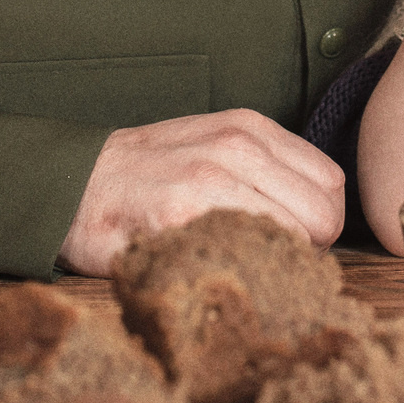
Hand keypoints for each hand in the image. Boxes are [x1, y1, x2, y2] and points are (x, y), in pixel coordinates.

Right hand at [58, 110, 346, 275]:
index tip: (290, 239)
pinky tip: (215, 269)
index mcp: (250, 129)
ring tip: (240, 264)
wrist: (72, 185)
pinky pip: (248, 255)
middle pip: (323, 217)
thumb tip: (322, 221)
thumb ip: (267, 171)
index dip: (318, 223)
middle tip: (266, 260)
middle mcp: (237, 146)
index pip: (331, 186)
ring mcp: (209, 178)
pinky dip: (244, 273)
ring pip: (294, 238)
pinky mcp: (182, 214)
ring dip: (276, 263)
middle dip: (306, 249)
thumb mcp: (213, 147)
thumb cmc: (150, 176)